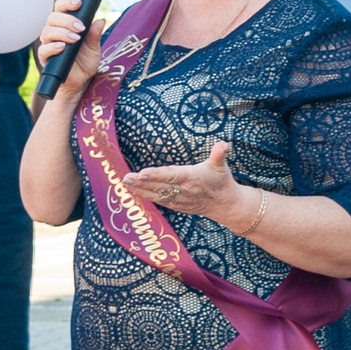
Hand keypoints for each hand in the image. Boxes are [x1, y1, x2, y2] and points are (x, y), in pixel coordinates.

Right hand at [36, 0, 105, 98]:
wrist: (79, 81)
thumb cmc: (85, 61)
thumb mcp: (94, 47)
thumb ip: (94, 34)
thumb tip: (100, 21)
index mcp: (65, 24)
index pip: (61, 7)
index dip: (67, 2)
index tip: (78, 3)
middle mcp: (54, 31)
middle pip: (53, 17)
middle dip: (67, 20)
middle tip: (81, 27)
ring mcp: (48, 43)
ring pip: (47, 31)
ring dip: (62, 33)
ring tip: (75, 39)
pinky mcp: (44, 57)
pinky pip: (44, 49)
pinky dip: (53, 47)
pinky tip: (62, 47)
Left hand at [127, 141, 248, 223]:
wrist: (225, 205)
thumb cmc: (221, 182)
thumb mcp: (221, 166)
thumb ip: (219, 154)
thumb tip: (223, 144)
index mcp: (191, 178)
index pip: (171, 176)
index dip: (156, 175)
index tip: (142, 173)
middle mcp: (183, 190)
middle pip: (159, 186)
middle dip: (141, 183)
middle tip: (125, 178)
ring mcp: (178, 199)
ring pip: (156, 194)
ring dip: (139, 189)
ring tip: (125, 183)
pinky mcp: (176, 205)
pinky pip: (158, 201)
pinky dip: (146, 196)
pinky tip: (134, 191)